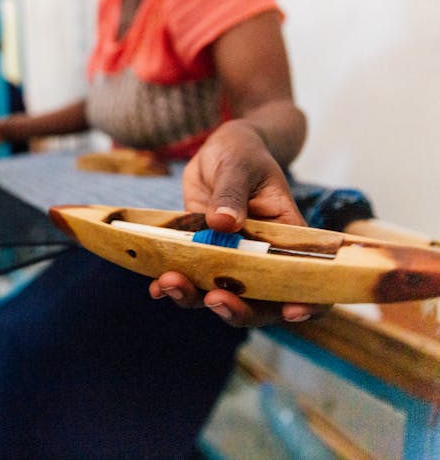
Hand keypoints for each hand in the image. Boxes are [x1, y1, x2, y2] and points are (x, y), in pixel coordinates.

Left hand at [148, 121, 330, 326]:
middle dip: (238, 309)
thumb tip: (223, 223)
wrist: (219, 150)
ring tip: (168, 283)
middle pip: (258, 302)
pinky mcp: (199, 254)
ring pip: (217, 295)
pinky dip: (171, 286)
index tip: (291, 311)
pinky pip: (189, 278)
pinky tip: (155, 287)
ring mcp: (228, 260)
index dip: (306, 303)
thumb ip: (232, 194)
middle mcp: (259, 257)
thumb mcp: (239, 165)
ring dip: (194, 298)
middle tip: (214, 299)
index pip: (307, 279)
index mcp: (286, 238)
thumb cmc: (242, 153)